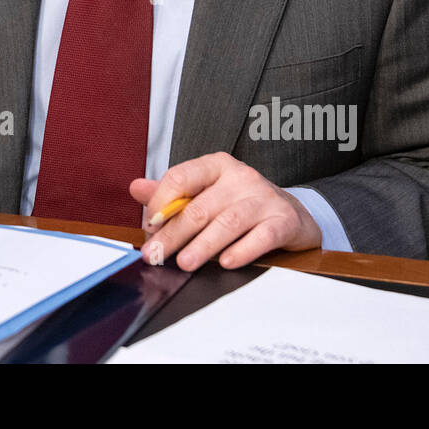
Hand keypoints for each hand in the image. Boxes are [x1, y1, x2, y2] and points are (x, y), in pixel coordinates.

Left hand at [131, 152, 321, 270]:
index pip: (181, 177)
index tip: (150, 225)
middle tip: (156, 255)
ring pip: (227, 223)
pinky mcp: (283, 220)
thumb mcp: (206, 191)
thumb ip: (171, 193)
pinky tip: (227, 263)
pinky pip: (261, 237)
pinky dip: (242, 251)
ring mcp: (264, 198)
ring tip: (185, 263)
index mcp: (216, 165)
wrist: (291, 213)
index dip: (161, 203)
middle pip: (200, 207)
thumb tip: (136, 188)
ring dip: (203, 246)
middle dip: (174, 235)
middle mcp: (241, 177)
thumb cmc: (240, 202)